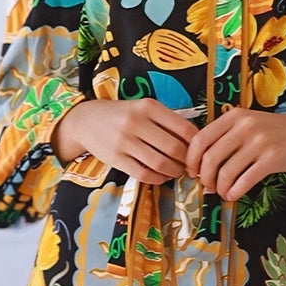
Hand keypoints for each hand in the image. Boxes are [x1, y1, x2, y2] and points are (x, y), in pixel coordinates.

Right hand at [51, 97, 197, 182]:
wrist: (85, 121)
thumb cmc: (122, 114)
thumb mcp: (143, 107)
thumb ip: (166, 120)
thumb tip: (196, 141)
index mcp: (148, 106)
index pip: (183, 127)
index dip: (197, 143)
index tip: (199, 151)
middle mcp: (136, 122)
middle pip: (174, 148)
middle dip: (187, 161)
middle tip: (190, 166)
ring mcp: (125, 141)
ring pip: (160, 163)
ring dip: (174, 171)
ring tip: (177, 171)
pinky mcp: (116, 159)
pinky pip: (143, 174)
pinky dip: (158, 178)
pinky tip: (162, 176)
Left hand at [185, 107, 285, 201]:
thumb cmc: (276, 131)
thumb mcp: (249, 124)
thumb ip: (227, 138)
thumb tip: (203, 166)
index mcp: (234, 117)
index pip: (200, 139)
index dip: (191, 160)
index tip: (193, 172)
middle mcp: (244, 127)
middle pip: (210, 158)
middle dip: (205, 178)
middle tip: (207, 187)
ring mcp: (259, 142)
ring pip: (226, 172)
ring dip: (220, 188)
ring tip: (223, 193)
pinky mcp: (272, 159)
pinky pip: (245, 180)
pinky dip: (235, 192)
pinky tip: (233, 196)